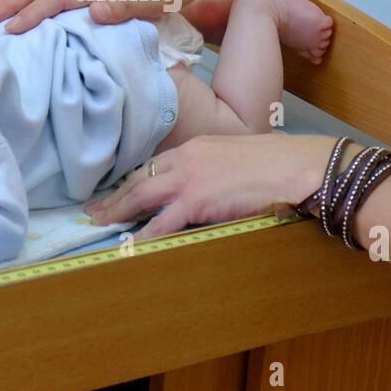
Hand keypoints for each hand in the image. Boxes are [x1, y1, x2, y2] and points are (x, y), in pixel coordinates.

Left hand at [84, 133, 341, 240]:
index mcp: (196, 147)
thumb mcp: (238, 157)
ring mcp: (189, 178)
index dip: (135, 180)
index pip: (156, 164)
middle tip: (94, 209)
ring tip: (99, 223)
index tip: (121, 191)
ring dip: (118, 210)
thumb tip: (213, 187)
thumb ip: (218, 169)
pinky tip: (130, 243)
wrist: (296, 166)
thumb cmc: (278, 163)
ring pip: (142, 195)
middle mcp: (186, 158)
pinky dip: (144, 234)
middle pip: (141, 177)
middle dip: (116, 194)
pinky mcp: (197, 199)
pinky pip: (162, 221)